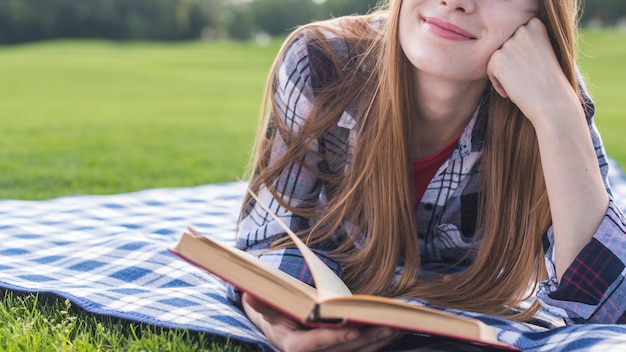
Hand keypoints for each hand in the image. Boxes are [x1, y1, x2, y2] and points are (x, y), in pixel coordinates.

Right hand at [242, 293, 401, 351]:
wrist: (282, 329)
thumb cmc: (276, 314)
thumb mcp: (267, 308)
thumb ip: (262, 303)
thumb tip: (249, 292)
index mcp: (293, 346)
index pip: (315, 344)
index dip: (335, 337)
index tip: (354, 328)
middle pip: (343, 349)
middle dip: (366, 338)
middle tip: (387, 324)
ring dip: (377, 341)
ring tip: (396, 327)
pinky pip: (361, 350)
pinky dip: (377, 342)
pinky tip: (392, 332)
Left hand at [487, 18, 578, 124]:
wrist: (552, 102)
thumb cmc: (549, 82)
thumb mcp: (541, 53)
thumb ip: (524, 45)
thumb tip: (504, 48)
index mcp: (536, 24)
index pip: (515, 37)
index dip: (520, 56)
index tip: (532, 69)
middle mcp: (522, 30)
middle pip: (505, 48)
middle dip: (511, 64)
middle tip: (526, 79)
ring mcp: (509, 43)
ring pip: (497, 59)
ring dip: (504, 74)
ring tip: (520, 85)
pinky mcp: (497, 58)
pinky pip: (489, 70)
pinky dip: (498, 84)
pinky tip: (511, 92)